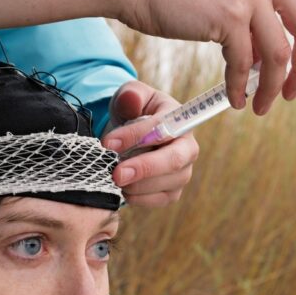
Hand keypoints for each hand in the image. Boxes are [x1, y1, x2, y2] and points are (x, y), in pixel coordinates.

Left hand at [102, 81, 198, 206]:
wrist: (131, 136)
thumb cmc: (133, 112)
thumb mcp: (129, 96)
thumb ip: (130, 94)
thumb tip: (131, 99)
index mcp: (180, 120)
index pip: (163, 128)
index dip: (136, 136)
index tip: (108, 143)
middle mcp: (187, 147)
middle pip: (174, 160)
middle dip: (144, 168)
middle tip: (117, 174)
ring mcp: (183, 171)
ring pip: (166, 183)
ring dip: (137, 184)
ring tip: (114, 177)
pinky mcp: (173, 191)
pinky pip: (160, 200)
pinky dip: (139, 198)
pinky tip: (123, 189)